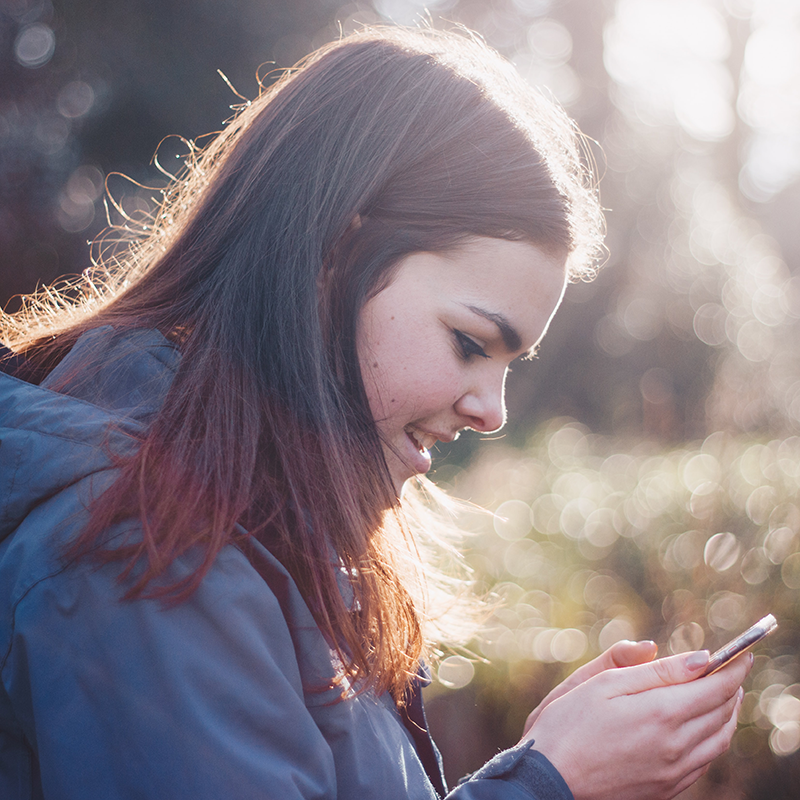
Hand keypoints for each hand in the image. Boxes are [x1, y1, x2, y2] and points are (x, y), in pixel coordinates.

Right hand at [524, 649, 750, 799]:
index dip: (733, 667)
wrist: (549, 779)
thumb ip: (653, 670)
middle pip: (723, 712)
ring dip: (728, 713)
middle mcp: (676, 746)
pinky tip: (704, 727)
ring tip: (726, 694)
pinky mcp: (667, 789)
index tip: (743, 651)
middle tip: (734, 667)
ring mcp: (674, 772)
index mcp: (660, 713)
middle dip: (732, 686)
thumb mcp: (603, 683)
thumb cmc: (568, 723)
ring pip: (719, 740)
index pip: (716, 687)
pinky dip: (715, 738)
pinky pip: (705, 760)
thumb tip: (699, 658)